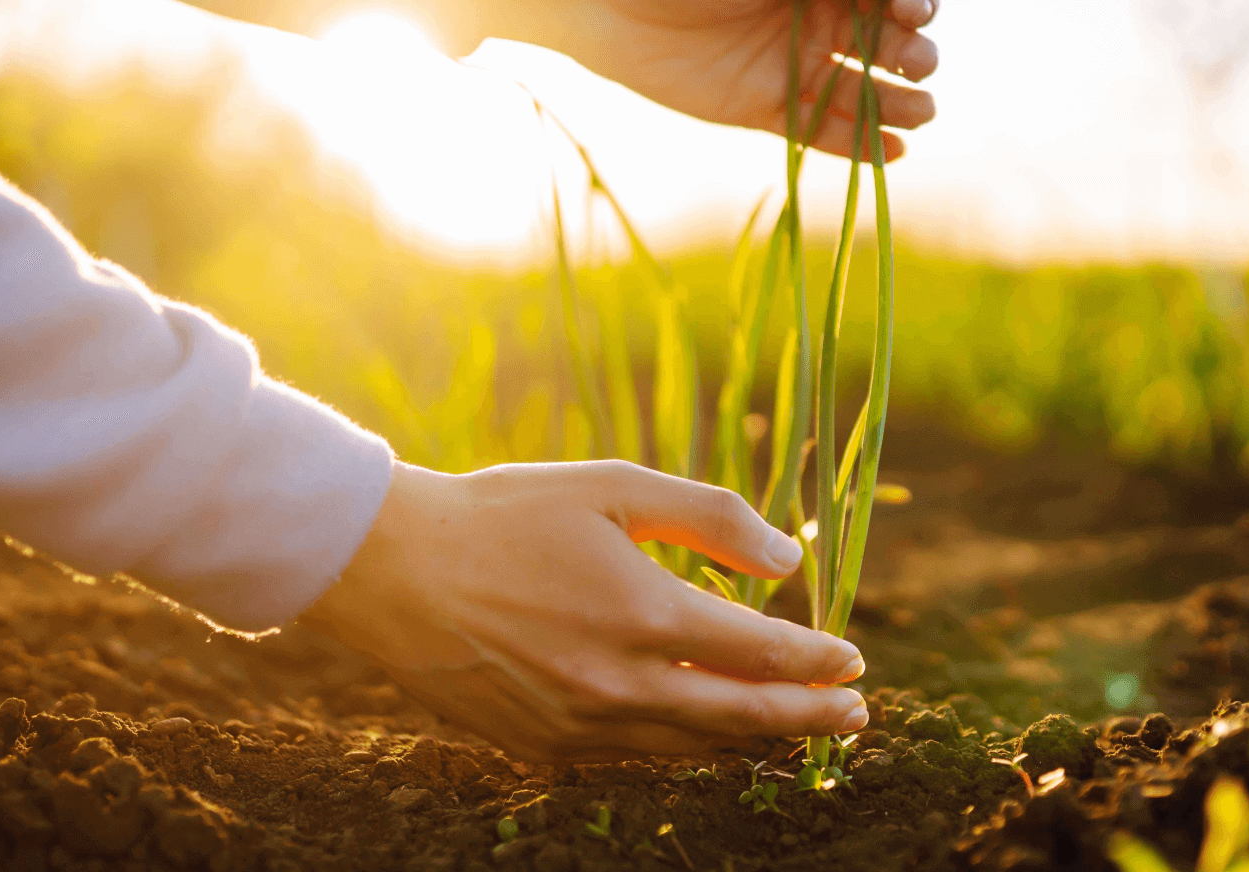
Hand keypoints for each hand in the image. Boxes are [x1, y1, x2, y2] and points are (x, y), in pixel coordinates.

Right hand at [300, 460, 867, 763]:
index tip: (854, 661)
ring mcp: (579, 728)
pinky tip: (701, 733)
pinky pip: (634, 759)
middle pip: (743, 719)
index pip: (763, 656)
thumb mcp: (613, 489)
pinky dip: (681, 749)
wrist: (392, 569)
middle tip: (856, 717)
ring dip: (750, 741)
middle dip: (809, 719)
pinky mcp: (542, 750)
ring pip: (691, 750)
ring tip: (790, 730)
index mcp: (645, 616)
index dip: (818, 662)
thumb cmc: (506, 514)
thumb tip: (791, 564)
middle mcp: (619, 687)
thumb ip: (710, 519)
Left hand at [433, 0, 938, 159]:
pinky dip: (860, 146)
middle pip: (888, 43)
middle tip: (919, 68)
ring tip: (921, 114)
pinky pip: (823, 133)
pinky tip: (892, 154)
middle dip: (914, 55)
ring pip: (865, 92)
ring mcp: (795, 65)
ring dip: (900, 106)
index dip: (915, 0)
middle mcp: (818, 16)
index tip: (915, 13)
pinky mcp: (766, 109)